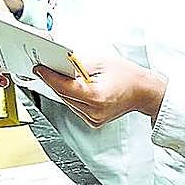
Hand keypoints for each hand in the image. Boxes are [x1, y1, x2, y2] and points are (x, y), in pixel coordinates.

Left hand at [33, 55, 166, 126]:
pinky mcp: (94, 121)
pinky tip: (76, 87)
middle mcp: (94, 111)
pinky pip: (75, 107)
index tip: (40, 68)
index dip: (49, 77)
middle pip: (64, 95)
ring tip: (64, 75)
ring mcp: (94, 119)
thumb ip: (78, 66)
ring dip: (63, 88)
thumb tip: (60, 65)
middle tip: (48, 67)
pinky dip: (73, 96)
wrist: (144, 92)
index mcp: (96, 97)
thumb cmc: (129, 76)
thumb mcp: (101, 63)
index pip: (64, 87)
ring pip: (68, 102)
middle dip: (55, 80)